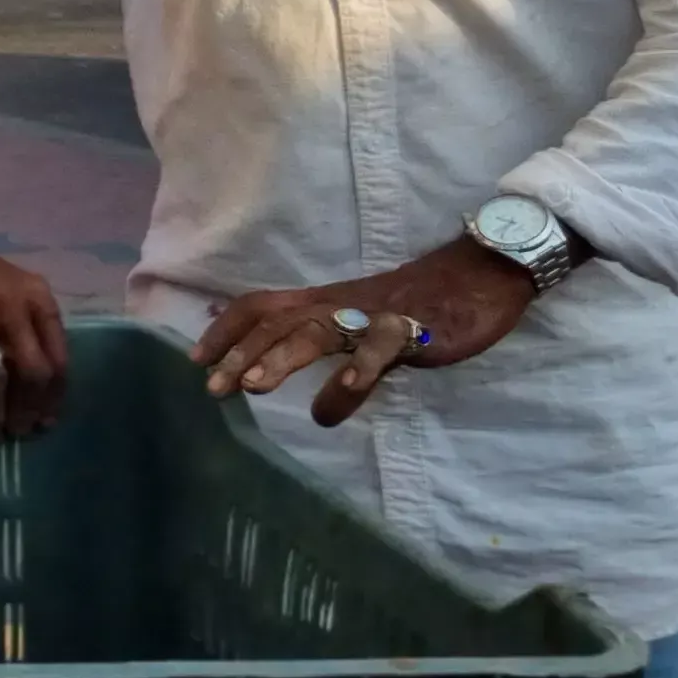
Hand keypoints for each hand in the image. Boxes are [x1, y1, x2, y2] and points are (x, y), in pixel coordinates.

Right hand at [0, 211, 68, 439]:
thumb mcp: (12, 291)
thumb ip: (24, 329)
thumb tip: (27, 394)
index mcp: (36, 299)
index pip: (58, 359)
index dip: (53, 398)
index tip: (44, 424)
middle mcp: (9, 304)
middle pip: (31, 372)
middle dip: (26, 411)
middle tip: (16, 434)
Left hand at [193, 240, 536, 425]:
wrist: (480, 273)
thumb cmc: (419, 303)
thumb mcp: (363, 325)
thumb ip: (331, 349)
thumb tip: (309, 404)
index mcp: (325, 301)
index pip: (262, 306)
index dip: (228, 330)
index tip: (197, 361)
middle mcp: (340, 304)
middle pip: (278, 321)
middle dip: (241, 353)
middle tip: (213, 387)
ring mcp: (375, 315)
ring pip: (319, 330)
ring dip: (283, 358)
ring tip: (255, 386)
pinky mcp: (416, 328)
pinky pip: (383, 345)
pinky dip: (361, 366)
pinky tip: (344, 391)